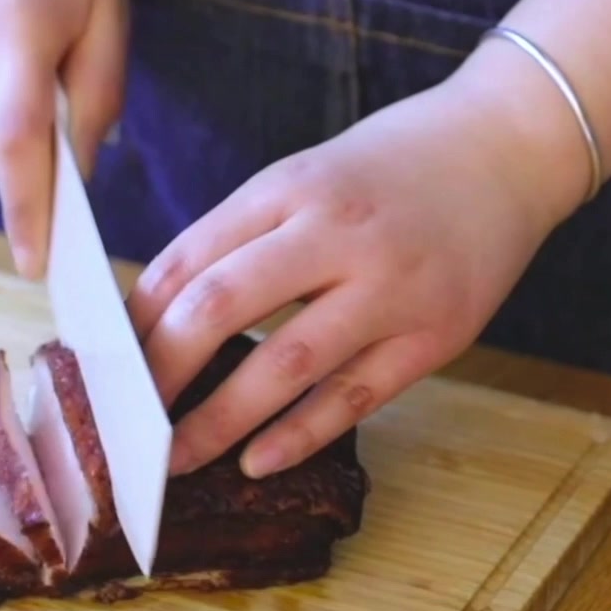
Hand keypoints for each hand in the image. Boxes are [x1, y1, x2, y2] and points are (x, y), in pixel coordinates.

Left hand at [126, 52, 592, 477]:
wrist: (508, 147)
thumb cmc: (392, 166)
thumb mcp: (308, 175)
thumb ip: (242, 235)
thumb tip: (160, 313)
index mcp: (291, 188)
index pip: (190, 258)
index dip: (134, 319)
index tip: (102, 364)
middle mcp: (337, 233)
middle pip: (220, 306)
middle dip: (158, 372)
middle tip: (121, 419)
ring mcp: (390, 286)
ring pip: (284, 364)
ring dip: (217, 420)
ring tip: (173, 458)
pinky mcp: (435, 335)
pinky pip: (354, 397)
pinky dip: (298, 435)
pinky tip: (255, 462)